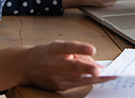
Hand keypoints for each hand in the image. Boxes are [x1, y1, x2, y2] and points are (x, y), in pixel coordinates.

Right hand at [0, 41, 115, 91]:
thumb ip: (77, 52)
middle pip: (73, 67)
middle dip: (88, 70)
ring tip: (109, 76)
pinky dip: (89, 81)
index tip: (92, 49)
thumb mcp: (59, 47)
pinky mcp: (58, 87)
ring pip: (78, 79)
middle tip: (100, 70)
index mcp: (54, 49)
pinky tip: (99, 79)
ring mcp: (55, 77)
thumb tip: (95, 62)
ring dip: (95, 78)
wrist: (25, 66)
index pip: (68, 47)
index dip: (80, 48)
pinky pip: (76, 84)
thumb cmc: (45, 54)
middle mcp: (54, 63)